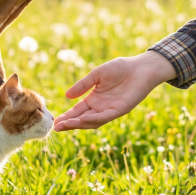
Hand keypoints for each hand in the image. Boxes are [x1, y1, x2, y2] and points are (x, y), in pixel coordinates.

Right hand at [53, 51, 176, 130]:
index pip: (77, 111)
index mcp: (94, 100)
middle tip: (56, 127)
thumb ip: (83, 85)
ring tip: (65, 125)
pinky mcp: (120, 110)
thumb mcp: (97, 75)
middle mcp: (101, 108)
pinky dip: (94, 119)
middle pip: (82, 119)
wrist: (140, 67)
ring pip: (92, 121)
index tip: (55, 120)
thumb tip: (66, 96)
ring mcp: (110, 110)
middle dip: (69, 123)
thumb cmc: (120, 68)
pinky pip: (105, 117)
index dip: (67, 116)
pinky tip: (83, 118)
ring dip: (79, 124)